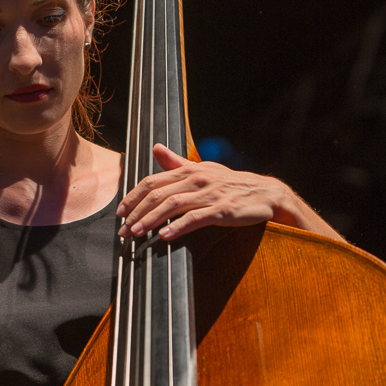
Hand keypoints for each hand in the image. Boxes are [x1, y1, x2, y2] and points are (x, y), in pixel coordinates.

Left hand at [117, 144, 293, 240]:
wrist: (265, 194)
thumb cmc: (230, 184)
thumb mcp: (203, 169)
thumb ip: (177, 162)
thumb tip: (155, 148)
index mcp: (189, 169)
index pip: (152, 181)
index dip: (133, 197)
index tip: (120, 212)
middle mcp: (197, 179)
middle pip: (158, 194)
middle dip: (137, 213)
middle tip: (123, 230)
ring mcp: (210, 194)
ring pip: (173, 206)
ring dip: (151, 221)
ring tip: (137, 234)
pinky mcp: (222, 210)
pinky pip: (196, 219)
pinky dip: (179, 228)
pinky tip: (165, 237)